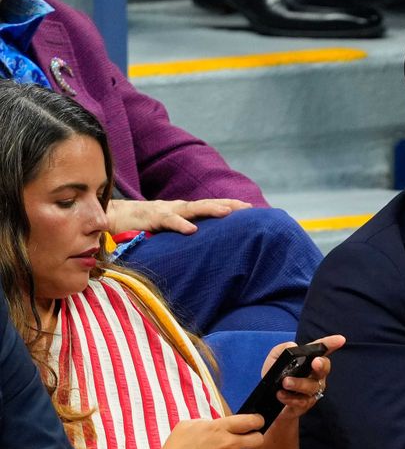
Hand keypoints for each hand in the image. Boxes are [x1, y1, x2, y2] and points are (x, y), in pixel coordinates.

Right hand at [107, 199, 250, 234]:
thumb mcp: (166, 229)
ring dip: (210, 209)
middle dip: (229, 205)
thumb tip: (201, 244)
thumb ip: (182, 233)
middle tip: (249, 208)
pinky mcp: (151, 218)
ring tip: (227, 213)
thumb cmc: (140, 225)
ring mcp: (165, 210)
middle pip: (207, 204)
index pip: (210, 206)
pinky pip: (168, 221)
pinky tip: (192, 230)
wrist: (109, 217)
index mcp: (182, 210)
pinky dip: (180, 224)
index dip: (230, 205)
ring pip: (192, 209)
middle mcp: (177, 207)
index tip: (251, 208)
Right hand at [152, 415, 263, 448]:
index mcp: (219, 428)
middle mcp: (228, 445)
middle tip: (246, 440)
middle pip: (258, 440)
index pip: (251, 421)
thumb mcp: (188, 425)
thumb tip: (220, 425)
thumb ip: (209, 423)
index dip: (258, 421)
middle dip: (255, 439)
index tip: (257, 422)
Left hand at [261, 335, 345, 423]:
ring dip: (299, 383)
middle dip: (322, 365)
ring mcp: (312, 390)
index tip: (340, 339)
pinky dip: (290, 397)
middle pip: (324, 368)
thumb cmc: (276, 377)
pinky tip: (281, 395)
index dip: (331, 344)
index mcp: (309, 361)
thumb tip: (292, 346)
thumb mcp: (274, 360)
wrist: (268, 402)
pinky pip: (302, 401)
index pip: (322, 350)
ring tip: (285, 382)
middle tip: (315, 362)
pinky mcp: (306, 404)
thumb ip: (281, 349)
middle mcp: (315, 375)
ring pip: (312, 386)